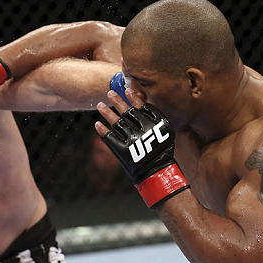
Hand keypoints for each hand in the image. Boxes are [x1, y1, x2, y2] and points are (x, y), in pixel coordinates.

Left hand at [96, 90, 189, 207]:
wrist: (156, 172)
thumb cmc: (161, 150)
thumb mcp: (164, 132)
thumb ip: (154, 117)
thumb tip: (141, 99)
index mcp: (155, 125)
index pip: (142, 107)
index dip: (133, 98)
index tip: (127, 90)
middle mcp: (143, 131)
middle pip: (127, 112)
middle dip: (117, 101)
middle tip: (109, 93)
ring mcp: (132, 141)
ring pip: (116, 122)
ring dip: (107, 112)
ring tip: (100, 105)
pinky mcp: (122, 151)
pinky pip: (110, 138)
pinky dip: (103, 130)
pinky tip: (97, 124)